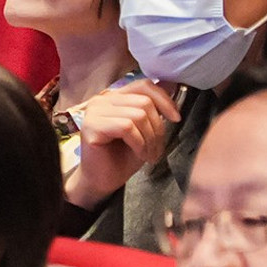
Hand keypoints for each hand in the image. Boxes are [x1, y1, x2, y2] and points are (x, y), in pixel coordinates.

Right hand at [58, 82, 178, 209]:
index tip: (176, 119)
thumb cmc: (123, 157)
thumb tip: (172, 86)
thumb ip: (153, 109)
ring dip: (150, 139)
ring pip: (138, 115)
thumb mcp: (145, 130)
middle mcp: (102, 100)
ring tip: (148, 154)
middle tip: (157, 149)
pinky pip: (126, 127)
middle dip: (158, 129)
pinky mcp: (91, 126)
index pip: (144, 85)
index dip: (164, 100)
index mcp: (115, 97)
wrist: (103, 181)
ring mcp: (94, 111)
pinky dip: (139, 143)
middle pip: (144, 102)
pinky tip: (139, 154)